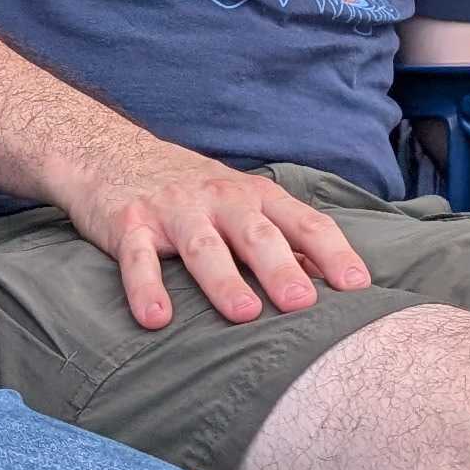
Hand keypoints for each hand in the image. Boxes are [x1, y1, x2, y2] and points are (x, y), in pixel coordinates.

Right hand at [79, 142, 374, 327]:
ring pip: (203, 247)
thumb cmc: (192, 191)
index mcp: (255, 196)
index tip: (358, 286)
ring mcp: (173, 211)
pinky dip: (145, 287)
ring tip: (244, 315)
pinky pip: (137, 258)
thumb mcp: (241, 202)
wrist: (111, 151)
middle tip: (303, 305)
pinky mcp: (128, 224)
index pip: (303, 222)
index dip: (332, 252)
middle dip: (282, 268)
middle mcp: (219, 199)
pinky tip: (156, 317)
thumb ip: (281, 237)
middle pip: (257, 235)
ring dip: (224, 281)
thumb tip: (328, 280)